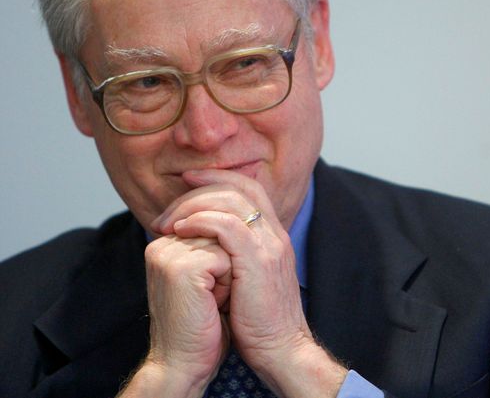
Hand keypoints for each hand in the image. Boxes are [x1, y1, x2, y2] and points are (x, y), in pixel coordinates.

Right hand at [141, 233, 231, 391]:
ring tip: (210, 299)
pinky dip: (227, 282)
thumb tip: (240, 218)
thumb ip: (213, 244)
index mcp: (167, 242)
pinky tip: (212, 304)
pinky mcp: (181, 267)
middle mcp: (163, 243)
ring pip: (226, 241)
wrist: (186, 363)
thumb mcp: (208, 276)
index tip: (206, 289)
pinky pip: (225, 257)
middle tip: (209, 296)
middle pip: (222, 229)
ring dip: (230, 272)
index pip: (215, 223)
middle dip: (228, 262)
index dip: (226, 257)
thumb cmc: (204, 323)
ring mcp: (169, 254)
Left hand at [151, 169, 344, 395]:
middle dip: (201, 186)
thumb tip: (203, 245)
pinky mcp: (259, 260)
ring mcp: (270, 245)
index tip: (188, 182)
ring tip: (170, 221)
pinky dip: (201, 221)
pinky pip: (228, 225)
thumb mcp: (247, 280)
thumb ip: (234, 257)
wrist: (281, 350)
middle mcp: (275, 234)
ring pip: (232, 200)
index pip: (250, 188)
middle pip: (240, 187)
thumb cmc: (258, 323)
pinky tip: (182, 230)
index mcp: (274, 236)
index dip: (218, 178)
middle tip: (170, 205)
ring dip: (194, 205)